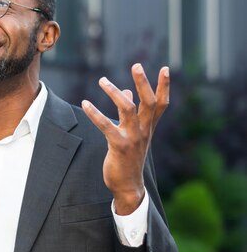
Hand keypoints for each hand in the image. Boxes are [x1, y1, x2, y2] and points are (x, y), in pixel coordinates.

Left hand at [81, 64, 169, 214]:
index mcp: (148, 127)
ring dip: (115, 93)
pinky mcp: (119, 146)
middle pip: (148, 102)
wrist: (128, 186)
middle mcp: (144, 130)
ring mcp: (133, 138)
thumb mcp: (133, 134)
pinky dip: (95, 114)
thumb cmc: (129, 158)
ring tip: (101, 80)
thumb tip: (127, 92)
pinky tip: (85, 104)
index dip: (164, 86)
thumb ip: (132, 113)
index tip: (166, 68)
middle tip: (136, 65)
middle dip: (143, 82)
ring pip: (128, 109)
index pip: (161, 103)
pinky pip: (106, 126)